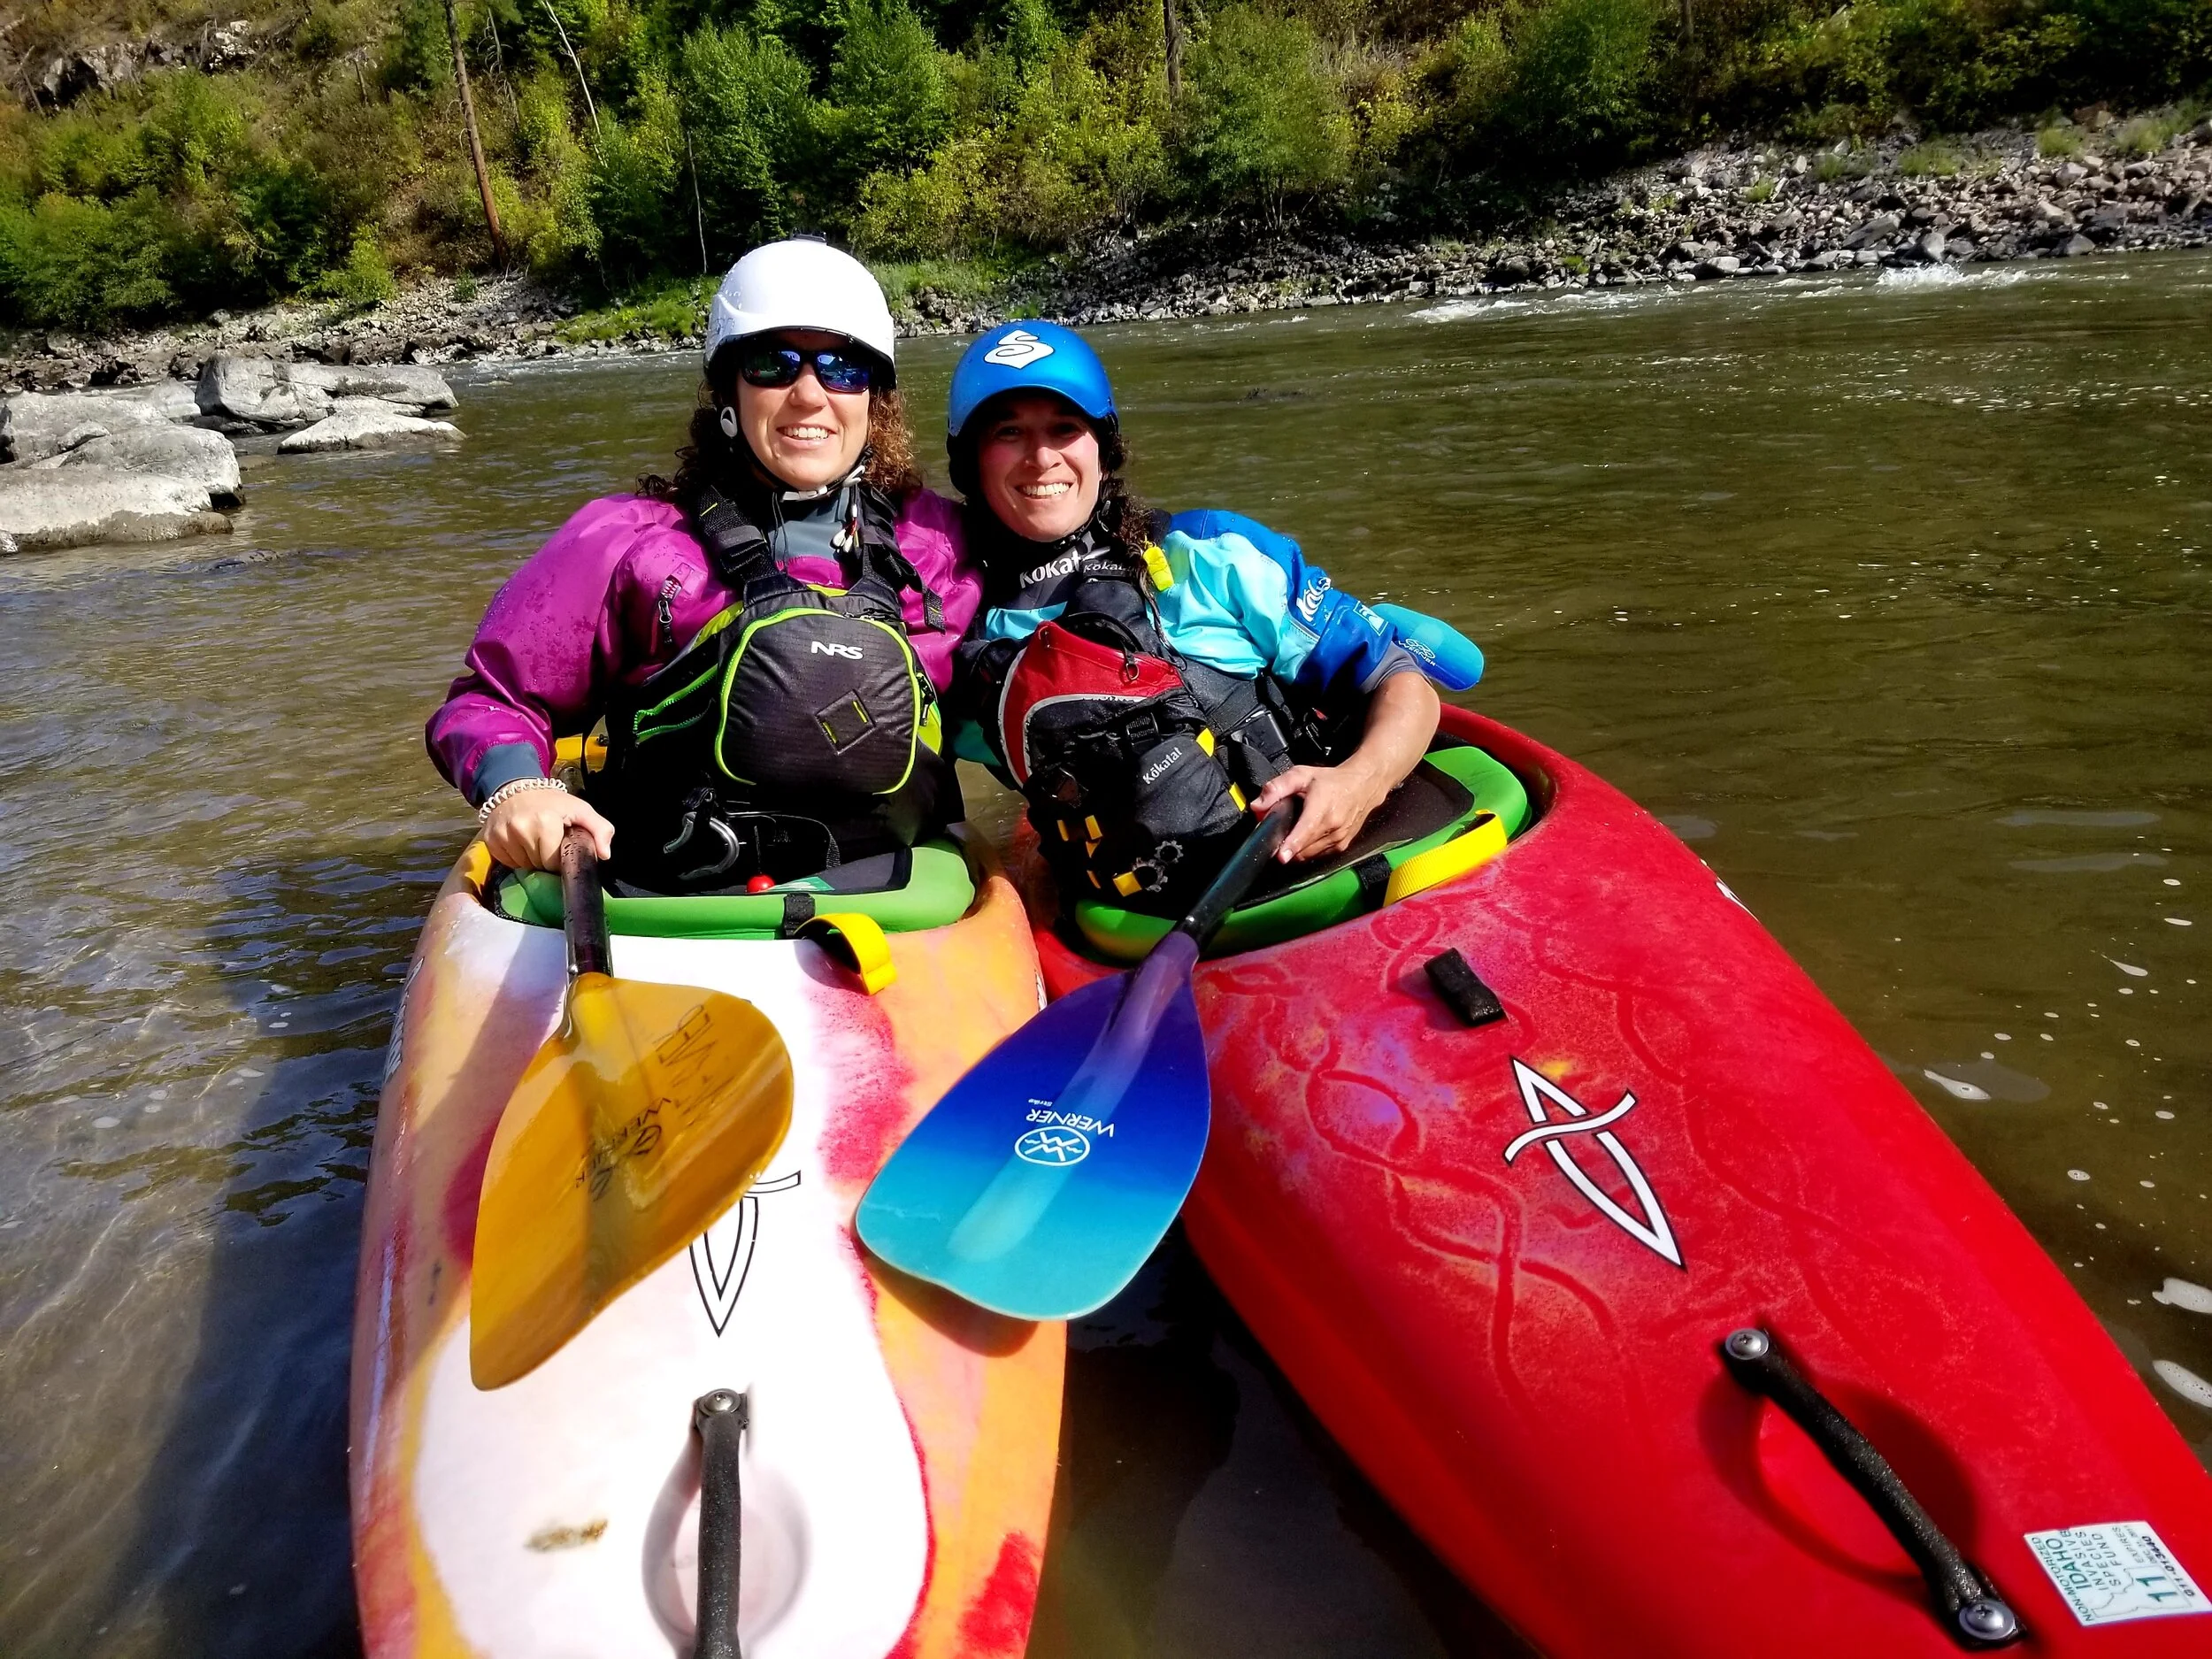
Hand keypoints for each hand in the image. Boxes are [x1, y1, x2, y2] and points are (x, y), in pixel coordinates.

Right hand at [482, 787, 615, 871]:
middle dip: (546, 859)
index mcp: (545, 822)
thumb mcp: (580, 809)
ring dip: (531, 859)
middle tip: (548, 842)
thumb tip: (605, 855)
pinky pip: (508, 862)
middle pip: (539, 865)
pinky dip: (516, 857)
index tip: (560, 846)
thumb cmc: (551, 802)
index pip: (555, 862)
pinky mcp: (490, 841)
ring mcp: (502, 835)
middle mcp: (520, 829)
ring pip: (523, 866)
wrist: (515, 787)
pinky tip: (520, 842)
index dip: (560, 858)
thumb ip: (600, 829)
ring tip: (534, 841)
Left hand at [1251, 759, 1388, 862]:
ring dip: (1297, 849)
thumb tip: (1257, 805)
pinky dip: (1308, 850)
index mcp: (1321, 810)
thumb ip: (1277, 788)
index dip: (1291, 846)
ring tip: (1295, 832)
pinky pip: (1318, 855)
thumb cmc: (1332, 781)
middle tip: (1280, 834)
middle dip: (1286, 845)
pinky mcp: (1341, 846)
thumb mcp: (1301, 775)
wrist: (1364, 785)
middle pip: (1302, 849)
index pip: (1304, 833)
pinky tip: (1308, 835)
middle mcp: (1332, 829)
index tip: (1281, 857)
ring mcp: (1338, 840)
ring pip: (1308, 855)